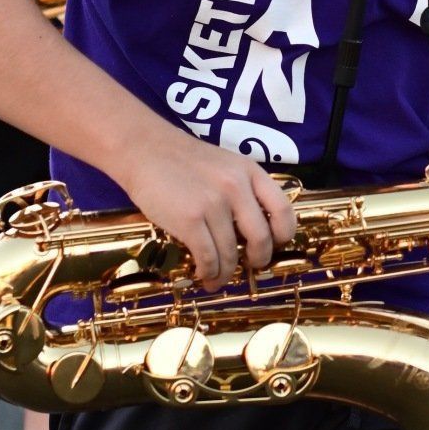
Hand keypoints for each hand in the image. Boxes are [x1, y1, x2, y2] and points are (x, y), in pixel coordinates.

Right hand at [116, 123, 301, 286]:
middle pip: (261, 238)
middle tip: (250, 265)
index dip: (283, 234)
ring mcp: (213, 204)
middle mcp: (236, 187)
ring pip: (230, 254)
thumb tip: (255, 230)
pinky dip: (208, 273)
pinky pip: (208, 258)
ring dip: (225, 273)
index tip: (275, 245)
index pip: (283, 209)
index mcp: (249, 172)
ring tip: (218, 279)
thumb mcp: (225, 165)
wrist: (144, 150)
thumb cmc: (183, 161)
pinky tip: (204, 275)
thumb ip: (243, 189)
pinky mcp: (190, 220)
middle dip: (258, 260)